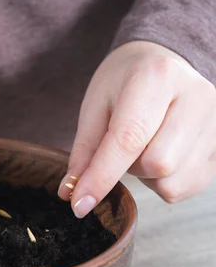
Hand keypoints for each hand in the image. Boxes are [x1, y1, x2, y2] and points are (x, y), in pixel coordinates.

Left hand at [59, 41, 215, 216]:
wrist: (163, 63)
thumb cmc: (124, 83)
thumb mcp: (95, 106)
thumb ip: (84, 151)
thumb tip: (71, 193)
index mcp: (156, 77)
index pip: (129, 138)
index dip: (101, 176)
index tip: (79, 204)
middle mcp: (196, 96)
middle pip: (158, 164)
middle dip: (129, 168)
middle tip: (122, 148)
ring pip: (174, 181)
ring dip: (147, 177)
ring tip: (144, 148)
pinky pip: (188, 187)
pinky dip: (165, 182)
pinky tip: (161, 155)